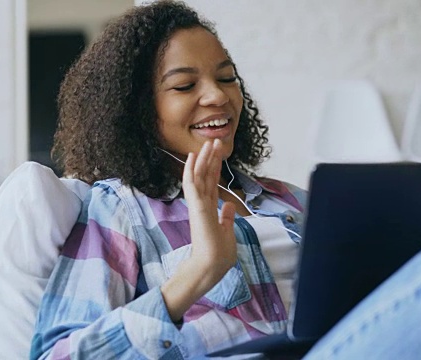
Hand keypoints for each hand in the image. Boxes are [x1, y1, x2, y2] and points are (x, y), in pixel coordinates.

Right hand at [182, 139, 236, 271]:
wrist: (211, 267)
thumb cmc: (218, 255)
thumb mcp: (227, 232)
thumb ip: (226, 217)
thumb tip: (229, 205)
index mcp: (210, 210)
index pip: (212, 184)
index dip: (215, 168)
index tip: (218, 154)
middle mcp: (202, 204)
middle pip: (206, 176)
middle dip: (210, 158)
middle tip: (215, 141)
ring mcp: (197, 205)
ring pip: (199, 176)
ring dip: (203, 159)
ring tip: (208, 143)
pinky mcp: (195, 207)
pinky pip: (191, 185)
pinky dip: (191, 170)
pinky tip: (193, 157)